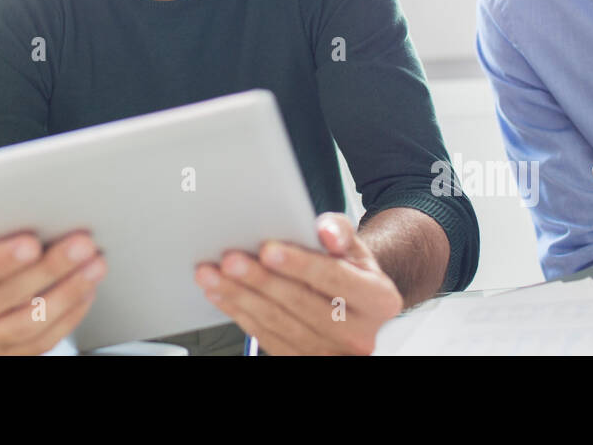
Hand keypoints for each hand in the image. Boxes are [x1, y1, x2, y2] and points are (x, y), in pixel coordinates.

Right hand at [0, 214, 106, 354]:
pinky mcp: (2, 353)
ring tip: (93, 266)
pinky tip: (85, 291)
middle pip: (0, 301)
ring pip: (25, 326)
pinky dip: (68, 316)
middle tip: (80, 246)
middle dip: (47, 271)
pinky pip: (39, 344)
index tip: (32, 243)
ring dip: (66, 294)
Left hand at [194, 213, 402, 354]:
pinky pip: (267, 338)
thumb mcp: (354, 244)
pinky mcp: (305, 361)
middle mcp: (359, 334)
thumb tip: (325, 230)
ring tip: (213, 275)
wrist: (354, 303)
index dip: (299, 264)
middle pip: (301, 304)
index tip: (268, 249)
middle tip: (230, 260)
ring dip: (240, 298)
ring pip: (278, 324)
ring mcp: (332, 353)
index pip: (334, 279)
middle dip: (261, 281)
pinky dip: (240, 314)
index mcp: (379, 299)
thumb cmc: (349, 268)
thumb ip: (339, 231)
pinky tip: (222, 294)